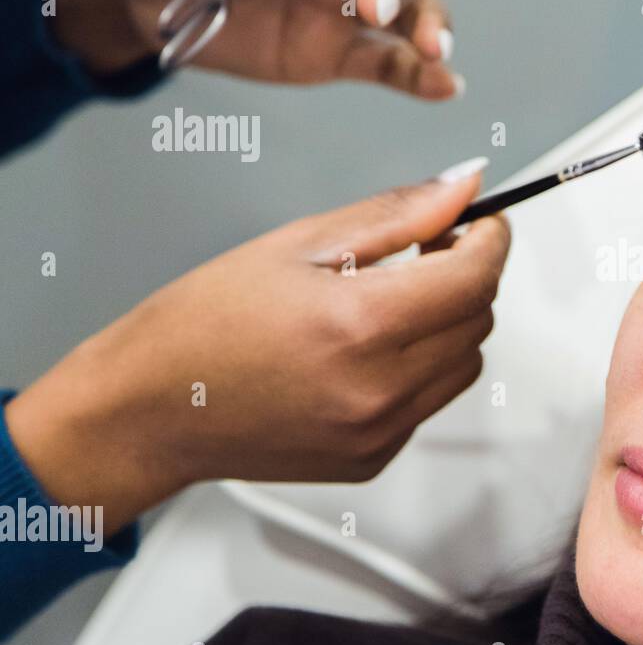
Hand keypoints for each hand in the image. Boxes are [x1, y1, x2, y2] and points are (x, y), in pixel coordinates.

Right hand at [5, 165, 506, 534]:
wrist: (149, 411)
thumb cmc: (202, 324)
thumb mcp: (298, 244)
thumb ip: (396, 214)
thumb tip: (462, 186)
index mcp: (359, 326)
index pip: (475, 277)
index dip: (491, 239)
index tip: (482, 221)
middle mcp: (379, 389)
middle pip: (478, 319)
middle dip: (466, 275)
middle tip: (427, 249)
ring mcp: (379, 432)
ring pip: (465, 362)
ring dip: (449, 323)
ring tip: (392, 299)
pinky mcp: (374, 458)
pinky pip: (430, 401)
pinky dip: (420, 367)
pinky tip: (366, 350)